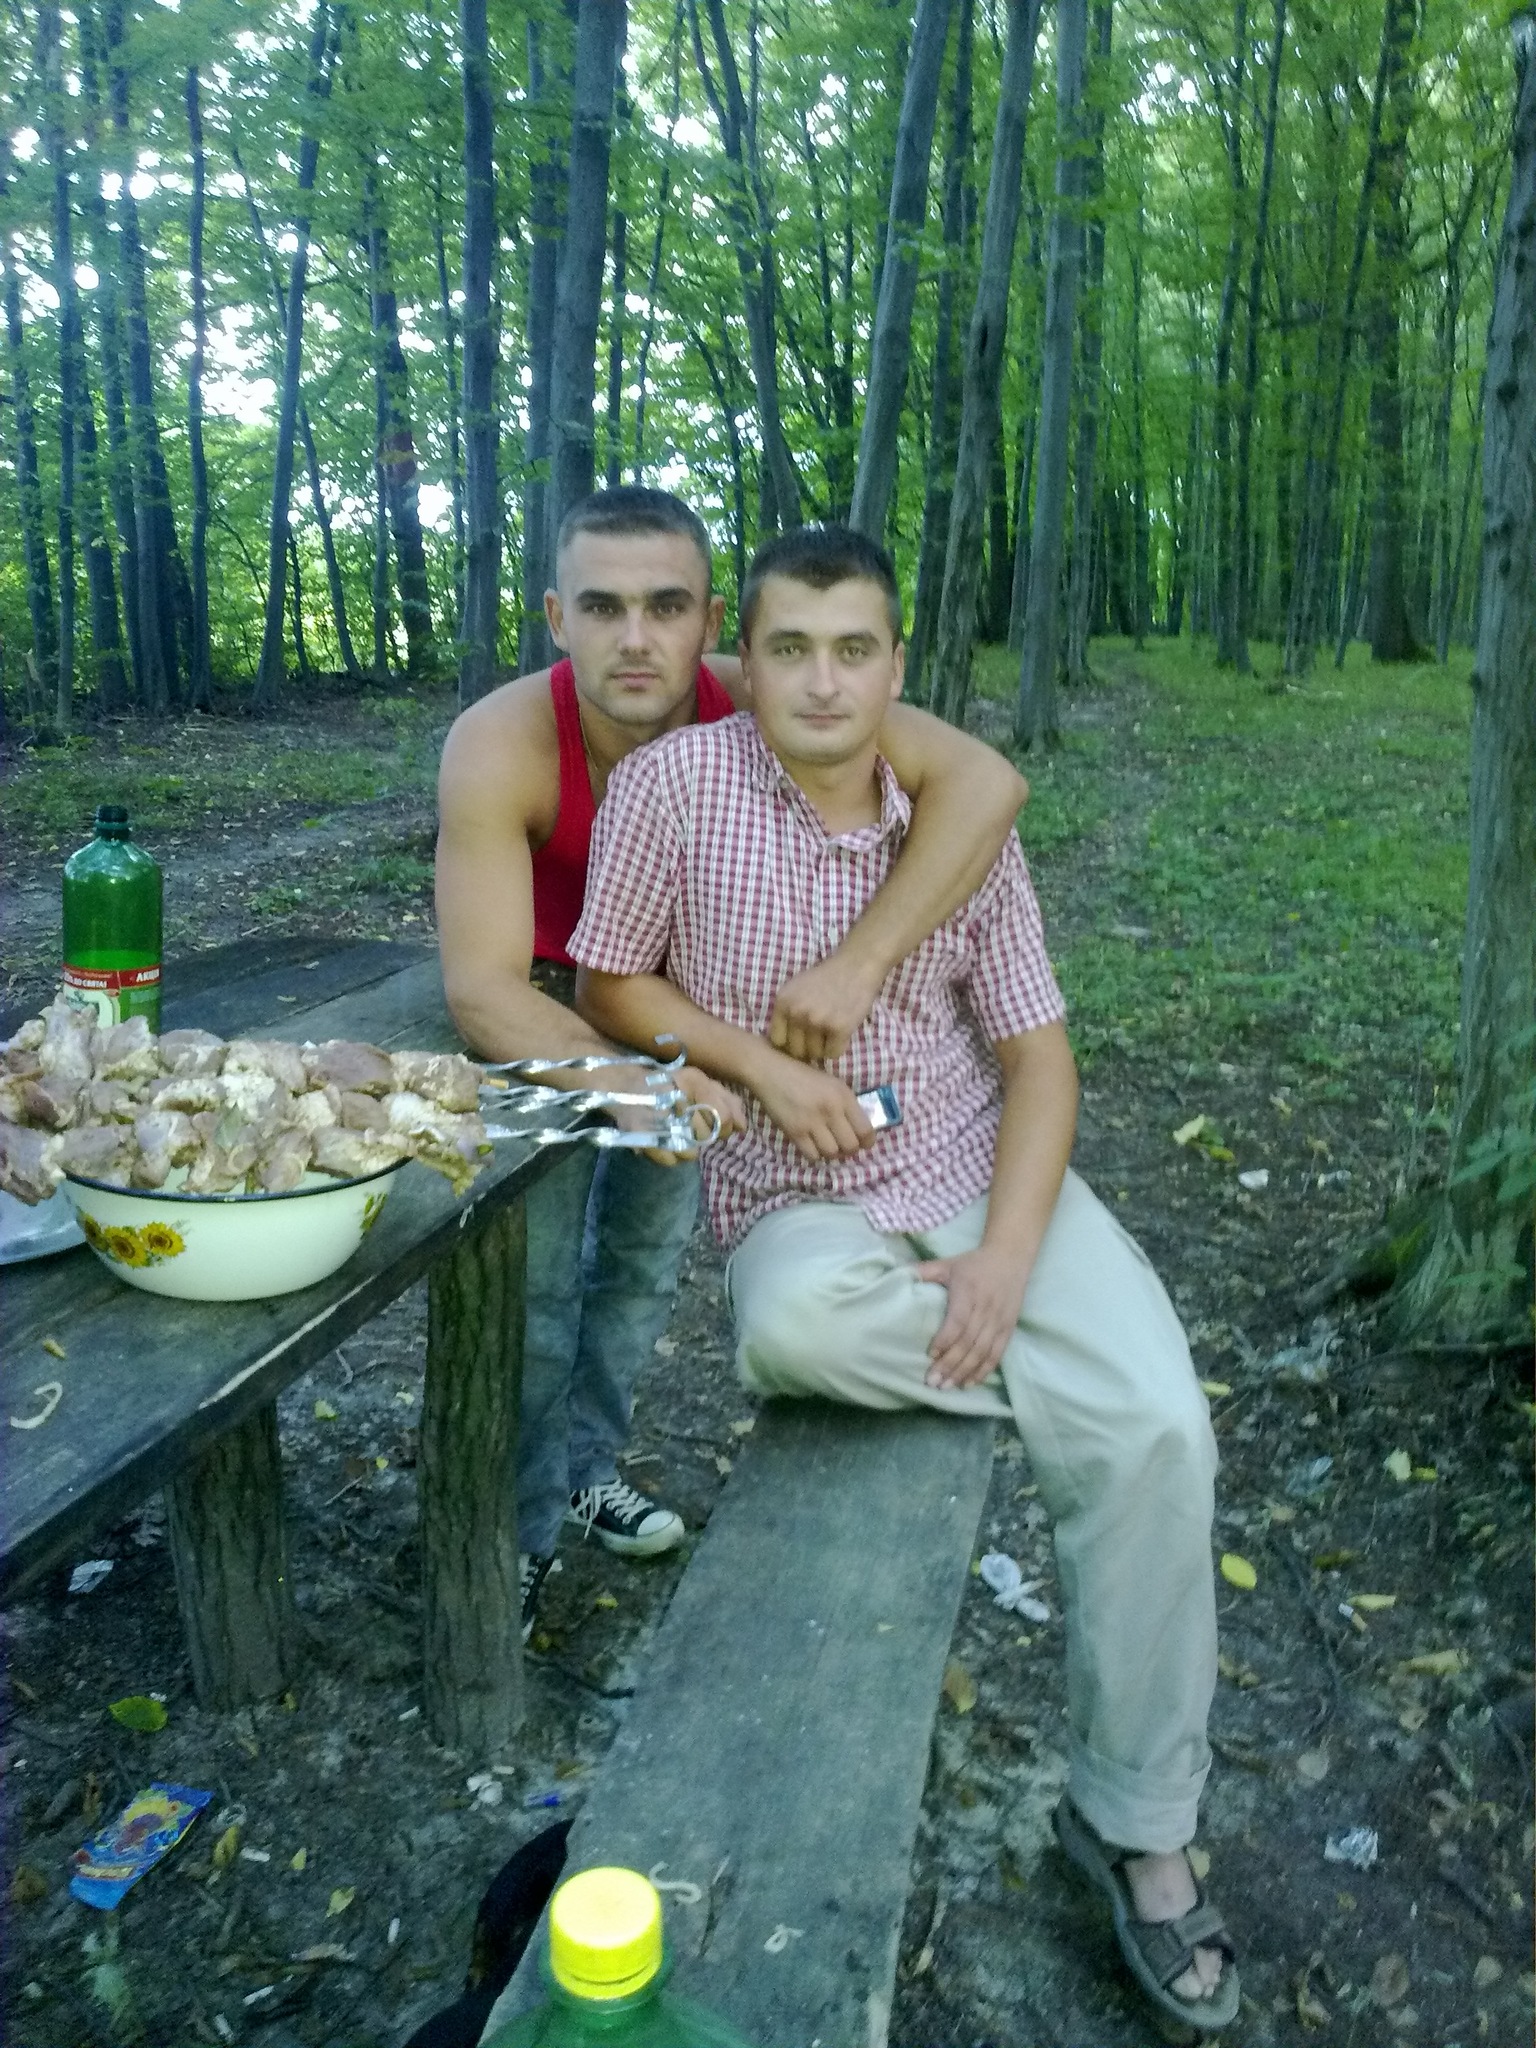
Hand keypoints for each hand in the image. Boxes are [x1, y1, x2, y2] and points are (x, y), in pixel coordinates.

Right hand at [605, 1063, 745, 1166]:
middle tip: (689, 1125)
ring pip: (690, 1152)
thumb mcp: (699, 1082)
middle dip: (703, 1135)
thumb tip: (742, 1127)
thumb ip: (725, 1101)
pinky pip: (669, 1160)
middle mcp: (676, 1097)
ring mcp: (656, 1118)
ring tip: (675, 1133)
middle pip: (706, 1136)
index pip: (722, 1118)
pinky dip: (668, 1155)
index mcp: (694, 1080)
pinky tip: (663, 1140)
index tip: (715, 1122)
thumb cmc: (668, 1083)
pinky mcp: (640, 1135)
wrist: (622, 1083)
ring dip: (685, 1146)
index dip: (723, 1125)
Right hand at [748, 1049, 875, 1162]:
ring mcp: (812, 1122)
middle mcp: (831, 1110)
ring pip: (832, 1153)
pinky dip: (815, 1154)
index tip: (864, 1144)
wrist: (771, 1072)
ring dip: (832, 1153)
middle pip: (850, 1146)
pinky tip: (813, 1145)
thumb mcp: (833, 1084)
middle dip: (849, 1150)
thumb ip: (847, 1105)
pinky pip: (812, 1156)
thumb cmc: (804, 1076)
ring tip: (828, 1146)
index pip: (865, 1130)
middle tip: (844, 1146)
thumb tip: (859, 1131)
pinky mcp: (794, 1132)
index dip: (867, 1142)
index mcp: (843, 1096)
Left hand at [768, 951, 884, 1063]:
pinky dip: (838, 1047)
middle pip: (796, 1050)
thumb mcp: (795, 989)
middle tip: (818, 1037)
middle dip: (807, 1047)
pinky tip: (841, 1033)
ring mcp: (818, 1021)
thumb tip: (781, 1045)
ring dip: (824, 1048)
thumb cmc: (825, 978)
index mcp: (783, 1002)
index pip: (777, 1040)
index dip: (789, 1042)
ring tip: (831, 1032)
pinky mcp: (839, 1028)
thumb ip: (786, 1012)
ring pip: (815, 1054)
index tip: (799, 1039)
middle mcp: (797, 1012)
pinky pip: (833, 1053)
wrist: (856, 967)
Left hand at [912, 1244, 1029, 1388]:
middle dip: (950, 1364)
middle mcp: (985, 1309)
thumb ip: (924, 1271)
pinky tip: (969, 1383)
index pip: (958, 1321)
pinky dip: (983, 1371)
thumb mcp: (948, 1263)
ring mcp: (999, 1321)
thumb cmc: (973, 1264)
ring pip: (982, 1352)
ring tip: (947, 1386)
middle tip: (933, 1382)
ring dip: (964, 1372)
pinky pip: (997, 1354)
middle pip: (968, 1342)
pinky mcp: (1008, 1329)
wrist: (1010, 1258)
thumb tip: (898, 1275)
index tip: (929, 1354)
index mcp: (968, 1292)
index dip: (945, 1340)